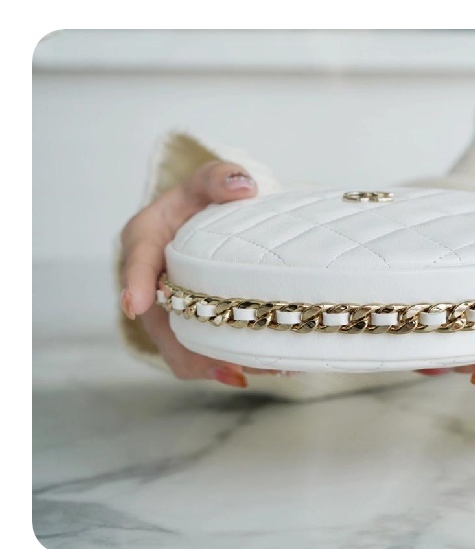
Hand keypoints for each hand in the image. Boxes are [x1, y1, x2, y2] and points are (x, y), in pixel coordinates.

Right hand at [119, 161, 284, 386]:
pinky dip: (226, 365)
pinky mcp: (184, 326)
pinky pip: (198, 354)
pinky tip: (263, 367)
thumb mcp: (205, 182)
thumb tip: (244, 187)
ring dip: (215, 364)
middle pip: (159, 324)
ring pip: (179, 349)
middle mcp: (147, 283)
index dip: (136, 284)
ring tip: (262, 370)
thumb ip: (219, 178)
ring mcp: (163, 309)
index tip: (136, 305)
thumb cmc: (198, 203)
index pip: (137, 262)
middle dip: (190, 348)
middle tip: (232, 365)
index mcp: (144, 241)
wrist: (198, 224)